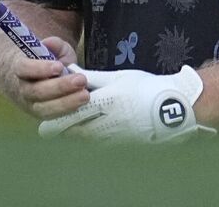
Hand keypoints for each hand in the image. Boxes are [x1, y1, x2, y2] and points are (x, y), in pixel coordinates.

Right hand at [11, 36, 89, 119]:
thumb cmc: (41, 60)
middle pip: (37, 91)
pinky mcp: (41, 114)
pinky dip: (67, 110)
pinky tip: (80, 103)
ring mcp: (30, 104)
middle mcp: (22, 89)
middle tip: (80, 80)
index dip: (40, 69)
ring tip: (84, 94)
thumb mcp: (48, 47)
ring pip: (45, 108)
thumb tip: (50, 43)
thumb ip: (53, 44)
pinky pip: (53, 115)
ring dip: (67, 102)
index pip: (24, 69)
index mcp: (18, 67)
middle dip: (60, 87)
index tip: (59, 66)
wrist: (30, 78)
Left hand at [38, 65, 211, 142]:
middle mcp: (109, 121)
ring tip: (65, 132)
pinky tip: (87, 135)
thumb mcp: (118, 77)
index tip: (44, 125)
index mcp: (107, 101)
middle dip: (63, 131)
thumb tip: (72, 73)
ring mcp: (117, 135)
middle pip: (78, 131)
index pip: (75, 113)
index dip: (58, 120)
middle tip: (49, 131)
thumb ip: (93, 78)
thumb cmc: (145, 87)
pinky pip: (101, 143)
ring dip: (75, 135)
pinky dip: (90, 140)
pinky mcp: (124, 143)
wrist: (174, 107)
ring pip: (88, 139)